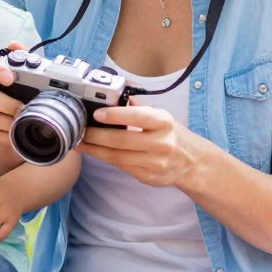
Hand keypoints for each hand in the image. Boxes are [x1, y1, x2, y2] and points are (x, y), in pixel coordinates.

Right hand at [0, 42, 24, 150]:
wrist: (7, 120)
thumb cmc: (15, 94)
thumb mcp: (22, 76)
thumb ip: (20, 58)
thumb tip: (14, 45)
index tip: (10, 77)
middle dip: (6, 103)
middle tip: (23, 109)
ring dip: (6, 121)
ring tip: (21, 123)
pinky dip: (2, 135)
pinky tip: (13, 135)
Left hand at [78, 105, 197, 188]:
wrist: (191, 162)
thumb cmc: (171, 135)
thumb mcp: (161, 117)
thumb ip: (139, 108)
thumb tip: (116, 95)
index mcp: (164, 123)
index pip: (138, 117)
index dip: (115, 115)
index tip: (96, 114)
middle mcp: (161, 143)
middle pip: (121, 140)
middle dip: (96, 135)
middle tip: (80, 130)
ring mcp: (154, 163)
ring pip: (117, 157)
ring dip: (94, 149)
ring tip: (80, 142)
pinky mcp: (147, 177)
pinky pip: (121, 166)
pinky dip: (104, 158)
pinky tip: (94, 152)